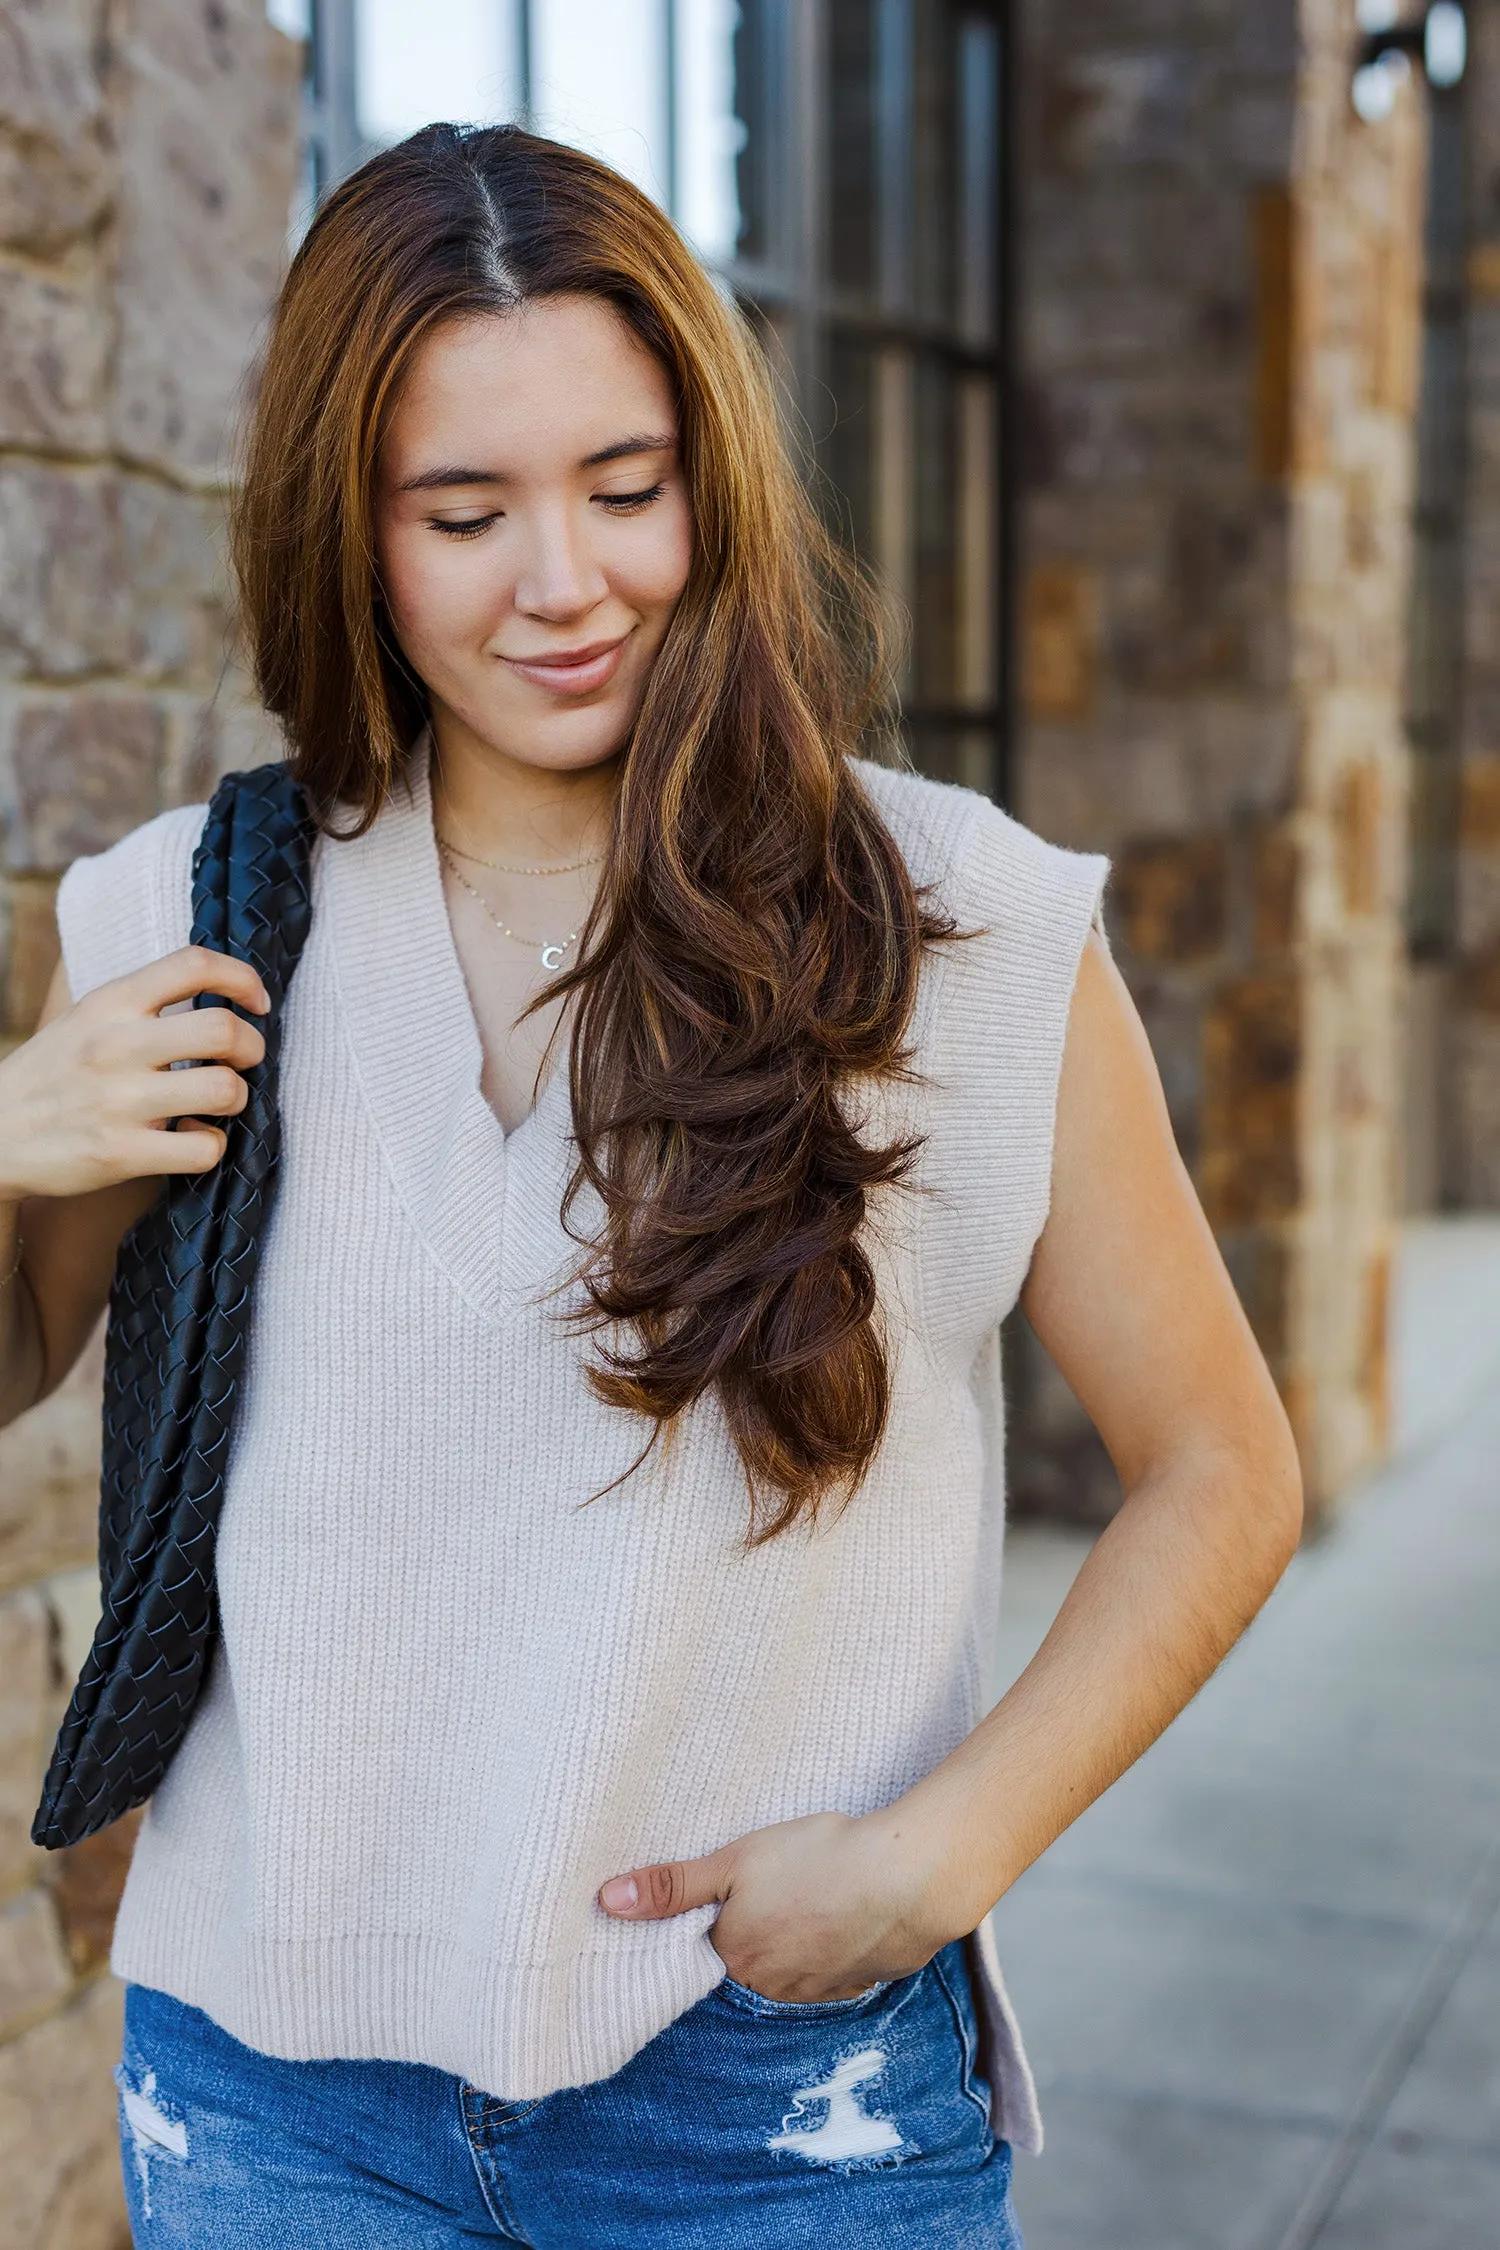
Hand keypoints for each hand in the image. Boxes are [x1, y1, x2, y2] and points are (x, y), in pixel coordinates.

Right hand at [0, 947, 268, 1200]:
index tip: (256, 1002)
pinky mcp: (120, 1153)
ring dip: (236, 1098)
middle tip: (243, 1060)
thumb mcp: (87, 1018)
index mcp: (111, 1002)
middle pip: (224, 1030)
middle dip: (252, 1047)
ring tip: (216, 1102)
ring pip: (225, 1090)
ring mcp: (118, 1101)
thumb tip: (222, 992)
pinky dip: (211, 1145)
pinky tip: (191, 1139)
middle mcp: (115, 1045)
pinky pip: (204, 1148)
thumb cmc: (54, 1073)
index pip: (193, 964)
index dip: (243, 979)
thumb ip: (143, 1003)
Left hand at [597, 1806, 970, 2004]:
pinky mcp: (861, 1982)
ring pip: (787, 1969)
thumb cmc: (818, 1860)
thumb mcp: (736, 1860)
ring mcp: (820, 1990)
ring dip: (787, 1942)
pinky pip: (829, 1969)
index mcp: (736, 1959)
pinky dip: (827, 1945)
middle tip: (758, 1894)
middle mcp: (772, 1989)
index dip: (701, 1926)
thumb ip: (673, 1885)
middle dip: (746, 1934)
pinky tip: (836, 1912)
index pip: (699, 1953)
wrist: (910, 1879)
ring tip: (798, 1898)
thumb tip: (606, 1901)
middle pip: (744, 1963)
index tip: (706, 1904)